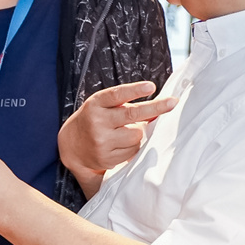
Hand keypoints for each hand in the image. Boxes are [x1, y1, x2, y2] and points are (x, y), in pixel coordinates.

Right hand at [57, 80, 177, 194]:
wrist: (71, 146)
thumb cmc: (95, 120)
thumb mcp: (104, 107)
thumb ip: (127, 106)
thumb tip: (159, 111)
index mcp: (96, 104)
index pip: (116, 95)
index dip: (134, 91)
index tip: (151, 86)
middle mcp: (97, 122)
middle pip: (132, 115)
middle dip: (155, 108)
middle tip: (173, 102)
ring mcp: (101, 141)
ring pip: (136, 135)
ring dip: (138, 133)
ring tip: (123, 132)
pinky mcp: (106, 158)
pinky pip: (133, 151)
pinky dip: (132, 146)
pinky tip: (120, 144)